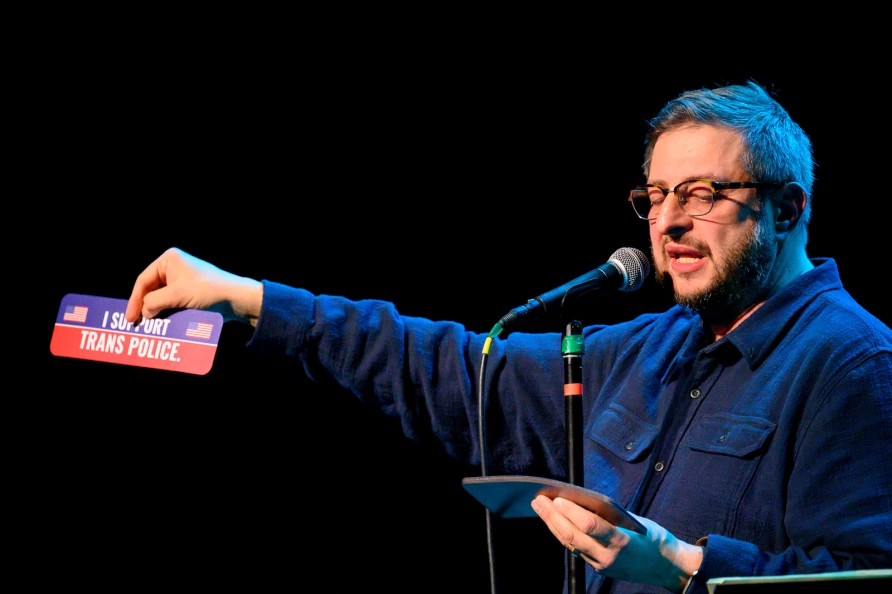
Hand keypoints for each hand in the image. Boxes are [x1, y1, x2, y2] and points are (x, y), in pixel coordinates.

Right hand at [125, 247, 262, 325]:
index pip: (143, 280)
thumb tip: (144, 313)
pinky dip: (167, 312)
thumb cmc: (208, 291)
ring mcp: (183, 279)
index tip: (130, 318)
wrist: (238, 299)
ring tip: (148, 326)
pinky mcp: (191, 292)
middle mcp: (174, 267)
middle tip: (136, 324)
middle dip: (144, 306)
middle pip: (151, 289)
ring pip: (162, 297)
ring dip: (156, 311)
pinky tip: (162, 324)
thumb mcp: (177, 296)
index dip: (134, 300)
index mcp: (169, 260)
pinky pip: (173, 302)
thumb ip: (154, 303)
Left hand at [531, 495, 702, 592]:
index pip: (589, 525)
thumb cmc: (654, 538)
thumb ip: (609, 515)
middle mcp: (608, 556)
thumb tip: (581, 502)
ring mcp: (602, 566)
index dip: (571, 512)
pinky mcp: (599, 570)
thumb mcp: (634, 521)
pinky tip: (555, 522)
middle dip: (553, 517)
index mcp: (621, 541)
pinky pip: (576, 550)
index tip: (557, 499)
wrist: (667, 567)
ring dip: (553, 525)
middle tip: (539, 501)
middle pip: (573, 536)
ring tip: (541, 508)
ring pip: (570, 544)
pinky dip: (564, 534)